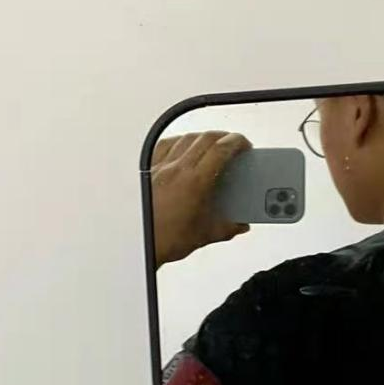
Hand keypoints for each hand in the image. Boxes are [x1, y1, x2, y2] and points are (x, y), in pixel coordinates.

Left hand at [151, 131, 250, 267]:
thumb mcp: (204, 235)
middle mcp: (176, 170)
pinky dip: (177, 142)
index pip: (221, 149)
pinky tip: (181, 148)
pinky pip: (163, 146)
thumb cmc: (164, 241)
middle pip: (204, 139)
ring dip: (201, 138)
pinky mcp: (147, 171)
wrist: (139, 246)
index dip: (237, 142)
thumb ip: (228, 228)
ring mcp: (160, 168)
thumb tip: (239, 225)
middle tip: (231, 145)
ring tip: (210, 146)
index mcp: (195, 182)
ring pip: (184, 139)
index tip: (244, 145)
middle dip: (223, 137)